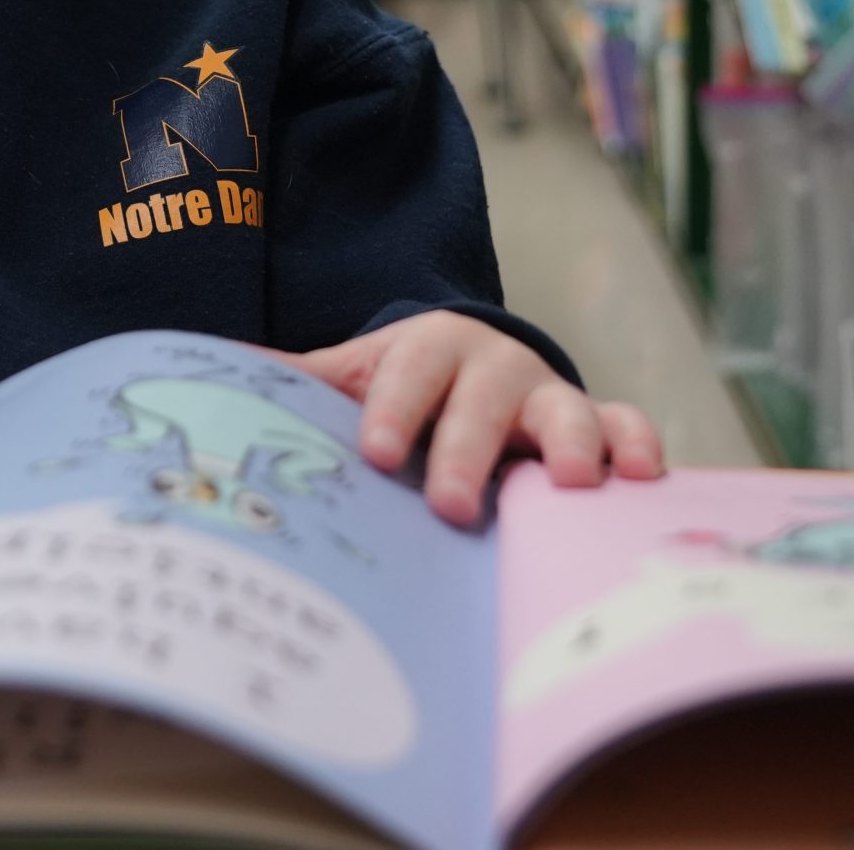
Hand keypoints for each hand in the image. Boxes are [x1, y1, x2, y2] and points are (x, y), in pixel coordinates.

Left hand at [268, 312, 662, 527]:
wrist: (473, 369)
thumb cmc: (405, 388)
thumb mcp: (353, 377)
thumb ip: (295, 386)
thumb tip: (211, 375)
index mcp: (427, 348)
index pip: (405, 374)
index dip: (392, 409)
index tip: (374, 453)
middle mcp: (493, 365)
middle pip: (481, 401)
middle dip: (467, 449)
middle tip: (452, 504)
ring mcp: (549, 394)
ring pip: (565, 410)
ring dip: (570, 443)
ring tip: (570, 483)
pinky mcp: (597, 425)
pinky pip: (626, 427)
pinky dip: (637, 446)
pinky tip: (642, 478)